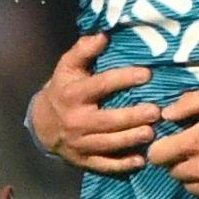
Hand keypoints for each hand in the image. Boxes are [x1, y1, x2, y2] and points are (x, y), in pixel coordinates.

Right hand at [29, 34, 154, 173]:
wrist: (42, 123)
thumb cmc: (63, 88)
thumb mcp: (67, 66)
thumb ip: (84, 49)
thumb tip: (104, 34)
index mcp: (73, 94)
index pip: (101, 85)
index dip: (124, 79)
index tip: (147, 74)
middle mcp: (76, 120)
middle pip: (108, 120)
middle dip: (133, 117)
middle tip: (156, 111)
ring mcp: (80, 142)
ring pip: (108, 144)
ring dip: (131, 140)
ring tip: (152, 133)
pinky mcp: (84, 159)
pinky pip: (104, 164)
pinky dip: (122, 165)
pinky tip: (140, 160)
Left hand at [149, 87, 198, 198]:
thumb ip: (188, 103)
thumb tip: (166, 115)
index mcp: (193, 144)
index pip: (157, 155)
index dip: (161, 148)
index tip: (170, 143)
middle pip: (172, 172)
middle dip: (178, 161)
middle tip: (194, 151)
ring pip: (189, 187)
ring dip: (193, 177)